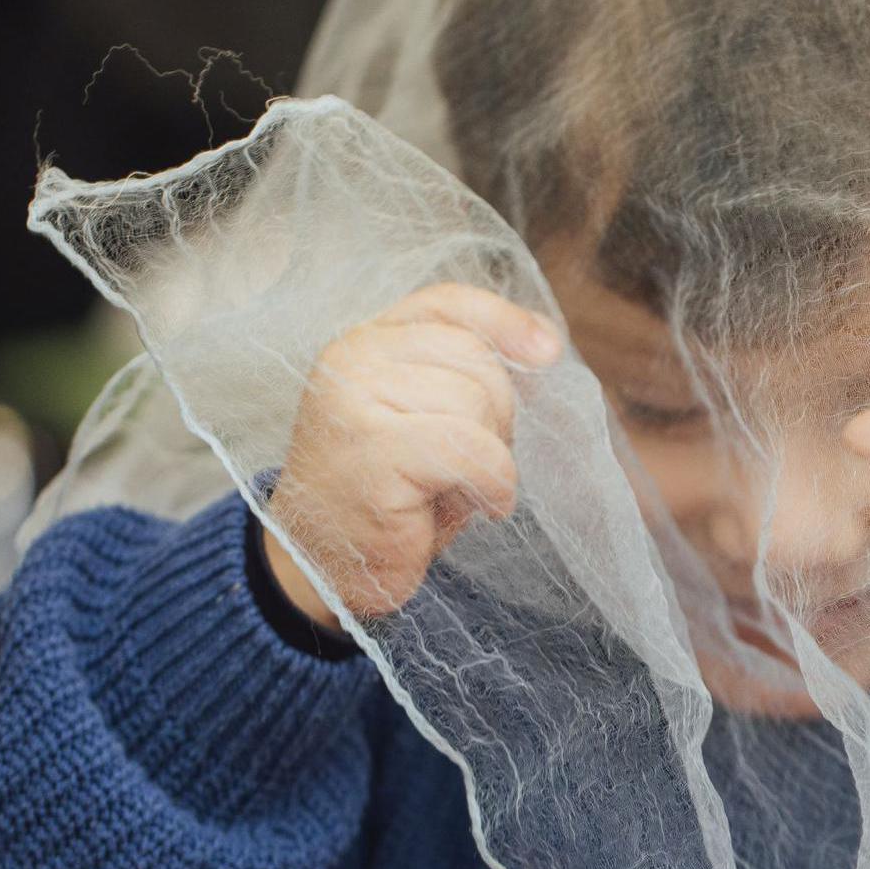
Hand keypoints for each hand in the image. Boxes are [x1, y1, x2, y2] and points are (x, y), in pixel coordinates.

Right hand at [265, 282, 562, 625]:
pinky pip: (470, 448)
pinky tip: (482, 505)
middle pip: (473, 356)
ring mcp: (354, 400)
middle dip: (497, 413)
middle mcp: (351, 359)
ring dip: (492, 454)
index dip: (504, 321)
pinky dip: (493, 481)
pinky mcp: (372, 449)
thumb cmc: (389, 494)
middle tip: (472, 463)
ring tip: (459, 486)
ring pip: (474, 401)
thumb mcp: (428, 418)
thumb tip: (543, 342)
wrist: (322, 565)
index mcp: (365, 342)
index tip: (547, 352)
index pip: (446, 303)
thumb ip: (464, 373)